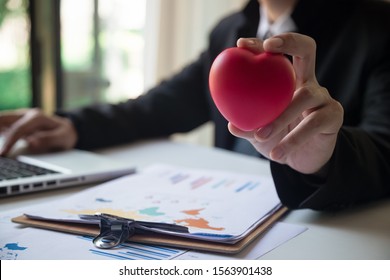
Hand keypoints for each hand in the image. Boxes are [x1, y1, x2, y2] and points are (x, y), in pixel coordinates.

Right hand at [0, 108, 76, 154]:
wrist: (69, 128)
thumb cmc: (66, 134)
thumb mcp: (63, 137)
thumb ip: (48, 139)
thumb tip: (31, 142)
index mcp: (37, 117)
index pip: (17, 130)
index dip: (8, 142)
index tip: (2, 154)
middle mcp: (26, 114)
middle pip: (2, 119)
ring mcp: (19, 118)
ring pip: (1, 121)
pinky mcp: (16, 123)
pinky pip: (2, 126)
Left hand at [229, 33, 343, 173]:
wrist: (302, 161)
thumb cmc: (278, 139)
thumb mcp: (258, 133)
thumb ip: (247, 127)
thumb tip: (231, 125)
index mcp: (287, 82)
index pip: (278, 55)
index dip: (261, 44)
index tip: (241, 45)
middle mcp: (307, 83)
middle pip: (306, 50)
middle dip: (290, 41)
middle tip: (267, 48)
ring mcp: (323, 97)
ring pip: (304, 95)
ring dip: (280, 116)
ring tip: (260, 135)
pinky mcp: (333, 115)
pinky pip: (313, 123)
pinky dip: (293, 139)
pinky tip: (277, 154)